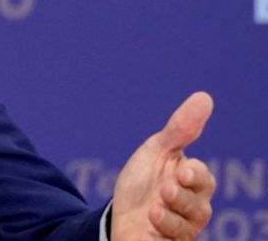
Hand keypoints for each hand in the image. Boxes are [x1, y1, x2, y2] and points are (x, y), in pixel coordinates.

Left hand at [111, 92, 215, 240]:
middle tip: (165, 190)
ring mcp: (181, 230)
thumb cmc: (142, 183)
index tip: (181, 170)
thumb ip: (180, 129)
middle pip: (199, 205)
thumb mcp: (157, 152)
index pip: (203, 178)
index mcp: (192, 184)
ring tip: (154, 210)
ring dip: (170, 217)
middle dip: (182, 197)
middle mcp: (192, 209)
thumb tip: (204, 97)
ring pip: (187, 227)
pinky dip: (163, 234)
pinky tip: (151, 224)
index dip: (194, 175)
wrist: (119, 216)